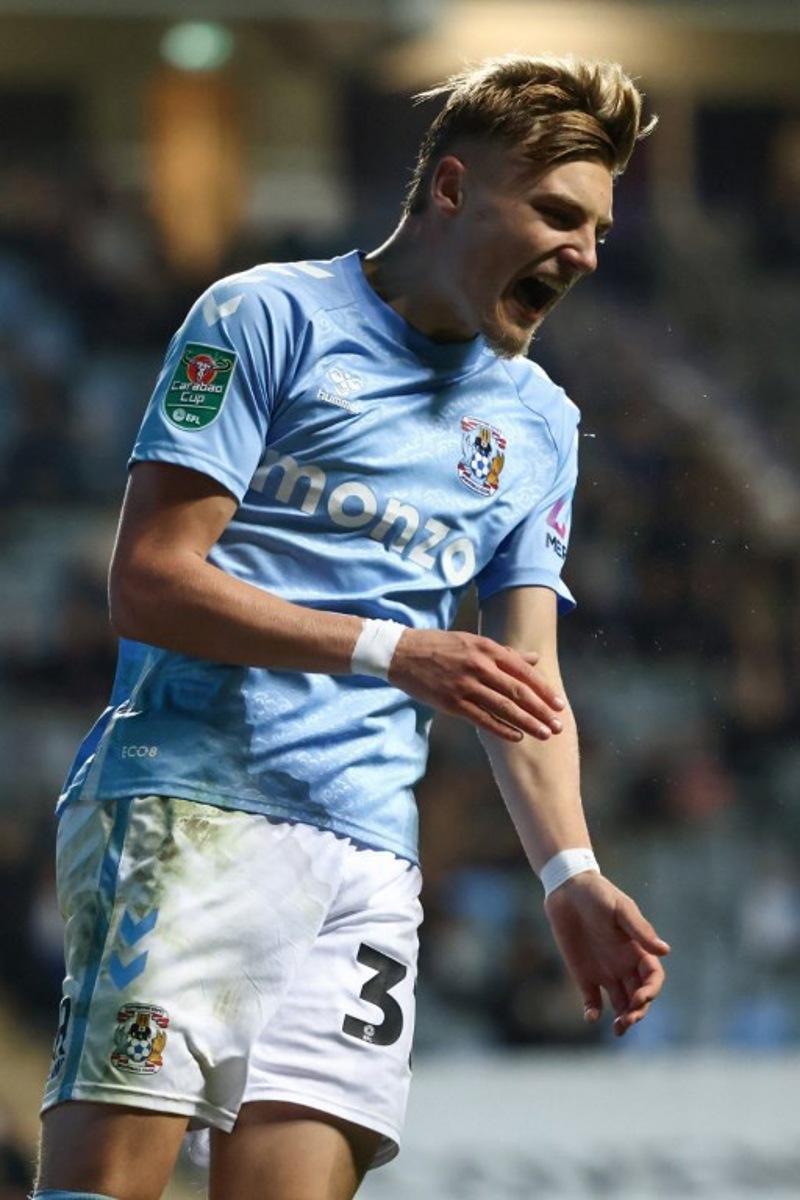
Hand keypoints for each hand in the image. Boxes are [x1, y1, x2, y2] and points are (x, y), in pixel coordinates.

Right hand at [389, 628, 564, 741]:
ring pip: (503, 707)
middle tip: (559, 725)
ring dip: (527, 723)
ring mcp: (465, 685)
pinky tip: (517, 737)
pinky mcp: (451, 702)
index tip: (559, 704)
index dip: (543, 689)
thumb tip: (533, 658)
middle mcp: (479, 666)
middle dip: (541, 710)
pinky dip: (501, 729)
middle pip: (518, 691)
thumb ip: (504, 652)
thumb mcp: (472, 641)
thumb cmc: (438, 646)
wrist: (401, 652)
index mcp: (487, 649)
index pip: (523, 671)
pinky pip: (481, 718)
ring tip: (545, 734)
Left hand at [544, 872, 669, 1035]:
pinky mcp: (583, 974)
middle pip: (639, 997)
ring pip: (621, 1003)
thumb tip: (665, 951)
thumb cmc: (598, 894)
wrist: (567, 889)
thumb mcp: (620, 908)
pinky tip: (591, 1015)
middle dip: (638, 1012)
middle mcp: (624, 964)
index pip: (653, 978)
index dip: (651, 992)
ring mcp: (604, 971)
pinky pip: (592, 1000)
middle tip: (627, 1022)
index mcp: (637, 950)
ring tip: (618, 1029)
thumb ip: (639, 930)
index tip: (640, 998)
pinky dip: (594, 1012)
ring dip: (623, 1018)